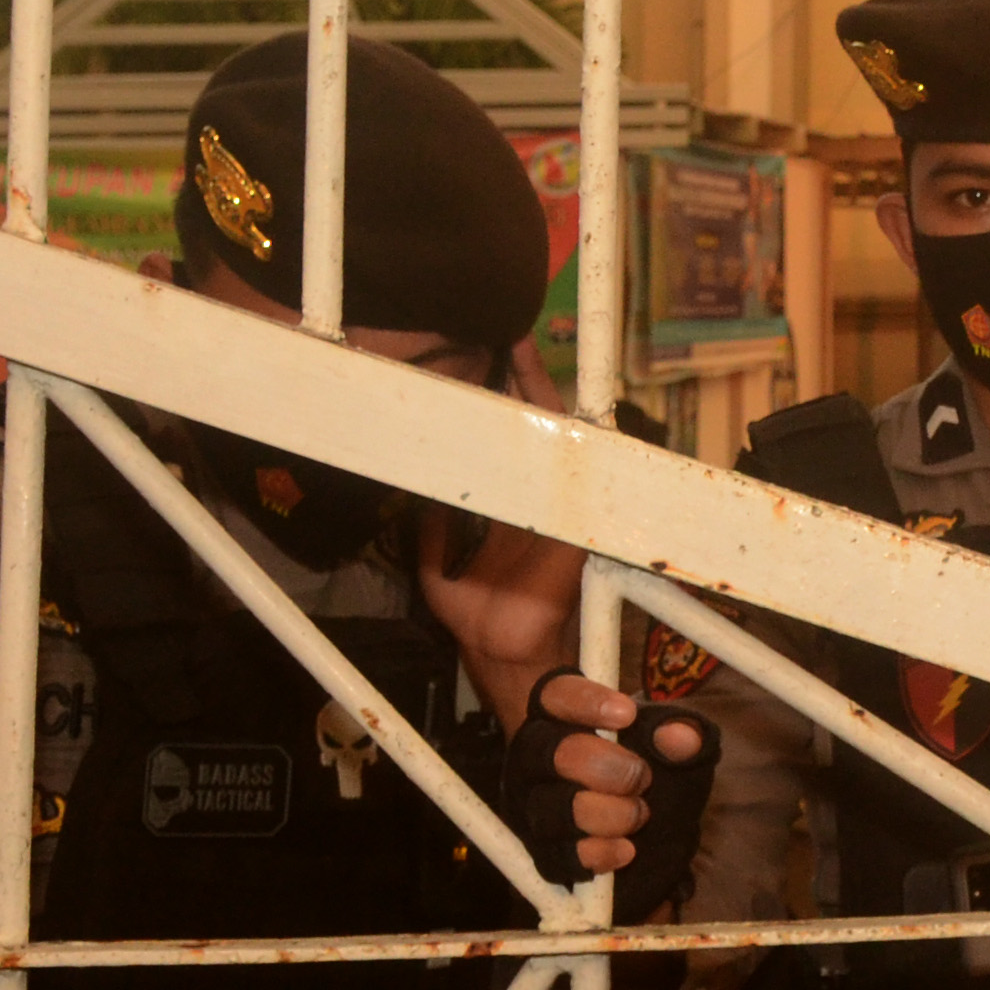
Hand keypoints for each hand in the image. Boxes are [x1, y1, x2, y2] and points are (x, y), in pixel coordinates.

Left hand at [416, 341, 585, 686]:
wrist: (502, 650)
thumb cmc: (479, 617)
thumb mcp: (438, 567)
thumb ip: (432, 533)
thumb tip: (417, 496)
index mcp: (514, 511)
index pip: (506, 448)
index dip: (496, 410)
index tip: (484, 368)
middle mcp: (538, 500)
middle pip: (531, 429)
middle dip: (518, 383)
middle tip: (506, 339)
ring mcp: (558, 503)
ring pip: (547, 434)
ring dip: (532, 390)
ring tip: (516, 347)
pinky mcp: (571, 514)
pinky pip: (563, 463)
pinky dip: (556, 424)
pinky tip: (537, 388)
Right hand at [508, 671, 713, 903]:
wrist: (649, 822)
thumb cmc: (649, 763)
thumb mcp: (669, 740)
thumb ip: (679, 731)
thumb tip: (682, 738)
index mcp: (560, 716)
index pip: (556, 696)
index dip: (585, 703)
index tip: (627, 714)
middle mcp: (537, 758)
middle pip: (549, 754)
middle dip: (600, 766)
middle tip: (641, 777)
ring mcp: (533, 805)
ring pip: (548, 810)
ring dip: (601, 815)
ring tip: (640, 815)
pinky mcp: (541, 849)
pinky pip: (554, 858)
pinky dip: (592, 855)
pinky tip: (625, 849)